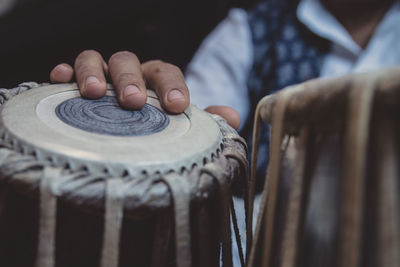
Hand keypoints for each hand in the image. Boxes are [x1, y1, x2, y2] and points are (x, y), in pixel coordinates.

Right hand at [50, 50, 239, 128]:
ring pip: (93, 59)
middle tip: (134, 102)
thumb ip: (207, 122)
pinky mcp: (73, 89)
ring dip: (93, 71)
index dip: (172, 84)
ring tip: (94, 93)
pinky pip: (65, 72)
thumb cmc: (155, 131)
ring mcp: (100, 79)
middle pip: (127, 60)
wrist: (129, 143)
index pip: (166, 71)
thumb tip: (232, 117)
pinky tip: (60, 81)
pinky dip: (63, 73)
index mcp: (155, 82)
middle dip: (131, 78)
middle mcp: (127, 76)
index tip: (177, 106)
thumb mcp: (181, 127)